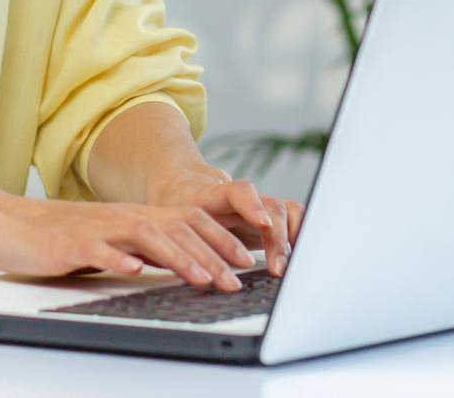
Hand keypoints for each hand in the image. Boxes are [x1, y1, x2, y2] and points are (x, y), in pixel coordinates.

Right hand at [0, 187, 257, 291]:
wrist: (3, 221)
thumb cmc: (54, 237)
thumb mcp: (107, 241)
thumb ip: (140, 249)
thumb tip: (179, 264)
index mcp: (133, 217)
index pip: (187, 223)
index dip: (219, 239)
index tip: (246, 260)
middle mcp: (122, 217)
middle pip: (176, 229)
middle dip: (212, 253)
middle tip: (238, 277)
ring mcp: (98, 228)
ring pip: (147, 237)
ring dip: (179, 258)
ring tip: (203, 277)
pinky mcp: (71, 243)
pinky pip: (99, 249)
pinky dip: (119, 259)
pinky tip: (135, 271)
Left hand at [145, 166, 302, 277]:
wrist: (180, 184)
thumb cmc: (169, 206)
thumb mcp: (161, 220)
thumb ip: (164, 238)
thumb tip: (154, 263)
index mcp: (210, 193)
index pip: (237, 190)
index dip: (251, 204)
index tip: (261, 222)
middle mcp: (239, 196)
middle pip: (268, 206)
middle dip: (276, 238)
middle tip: (276, 269)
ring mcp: (255, 203)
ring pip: (284, 211)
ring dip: (290, 239)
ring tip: (283, 270)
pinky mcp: (267, 216)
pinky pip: (292, 219)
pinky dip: (299, 235)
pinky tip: (299, 259)